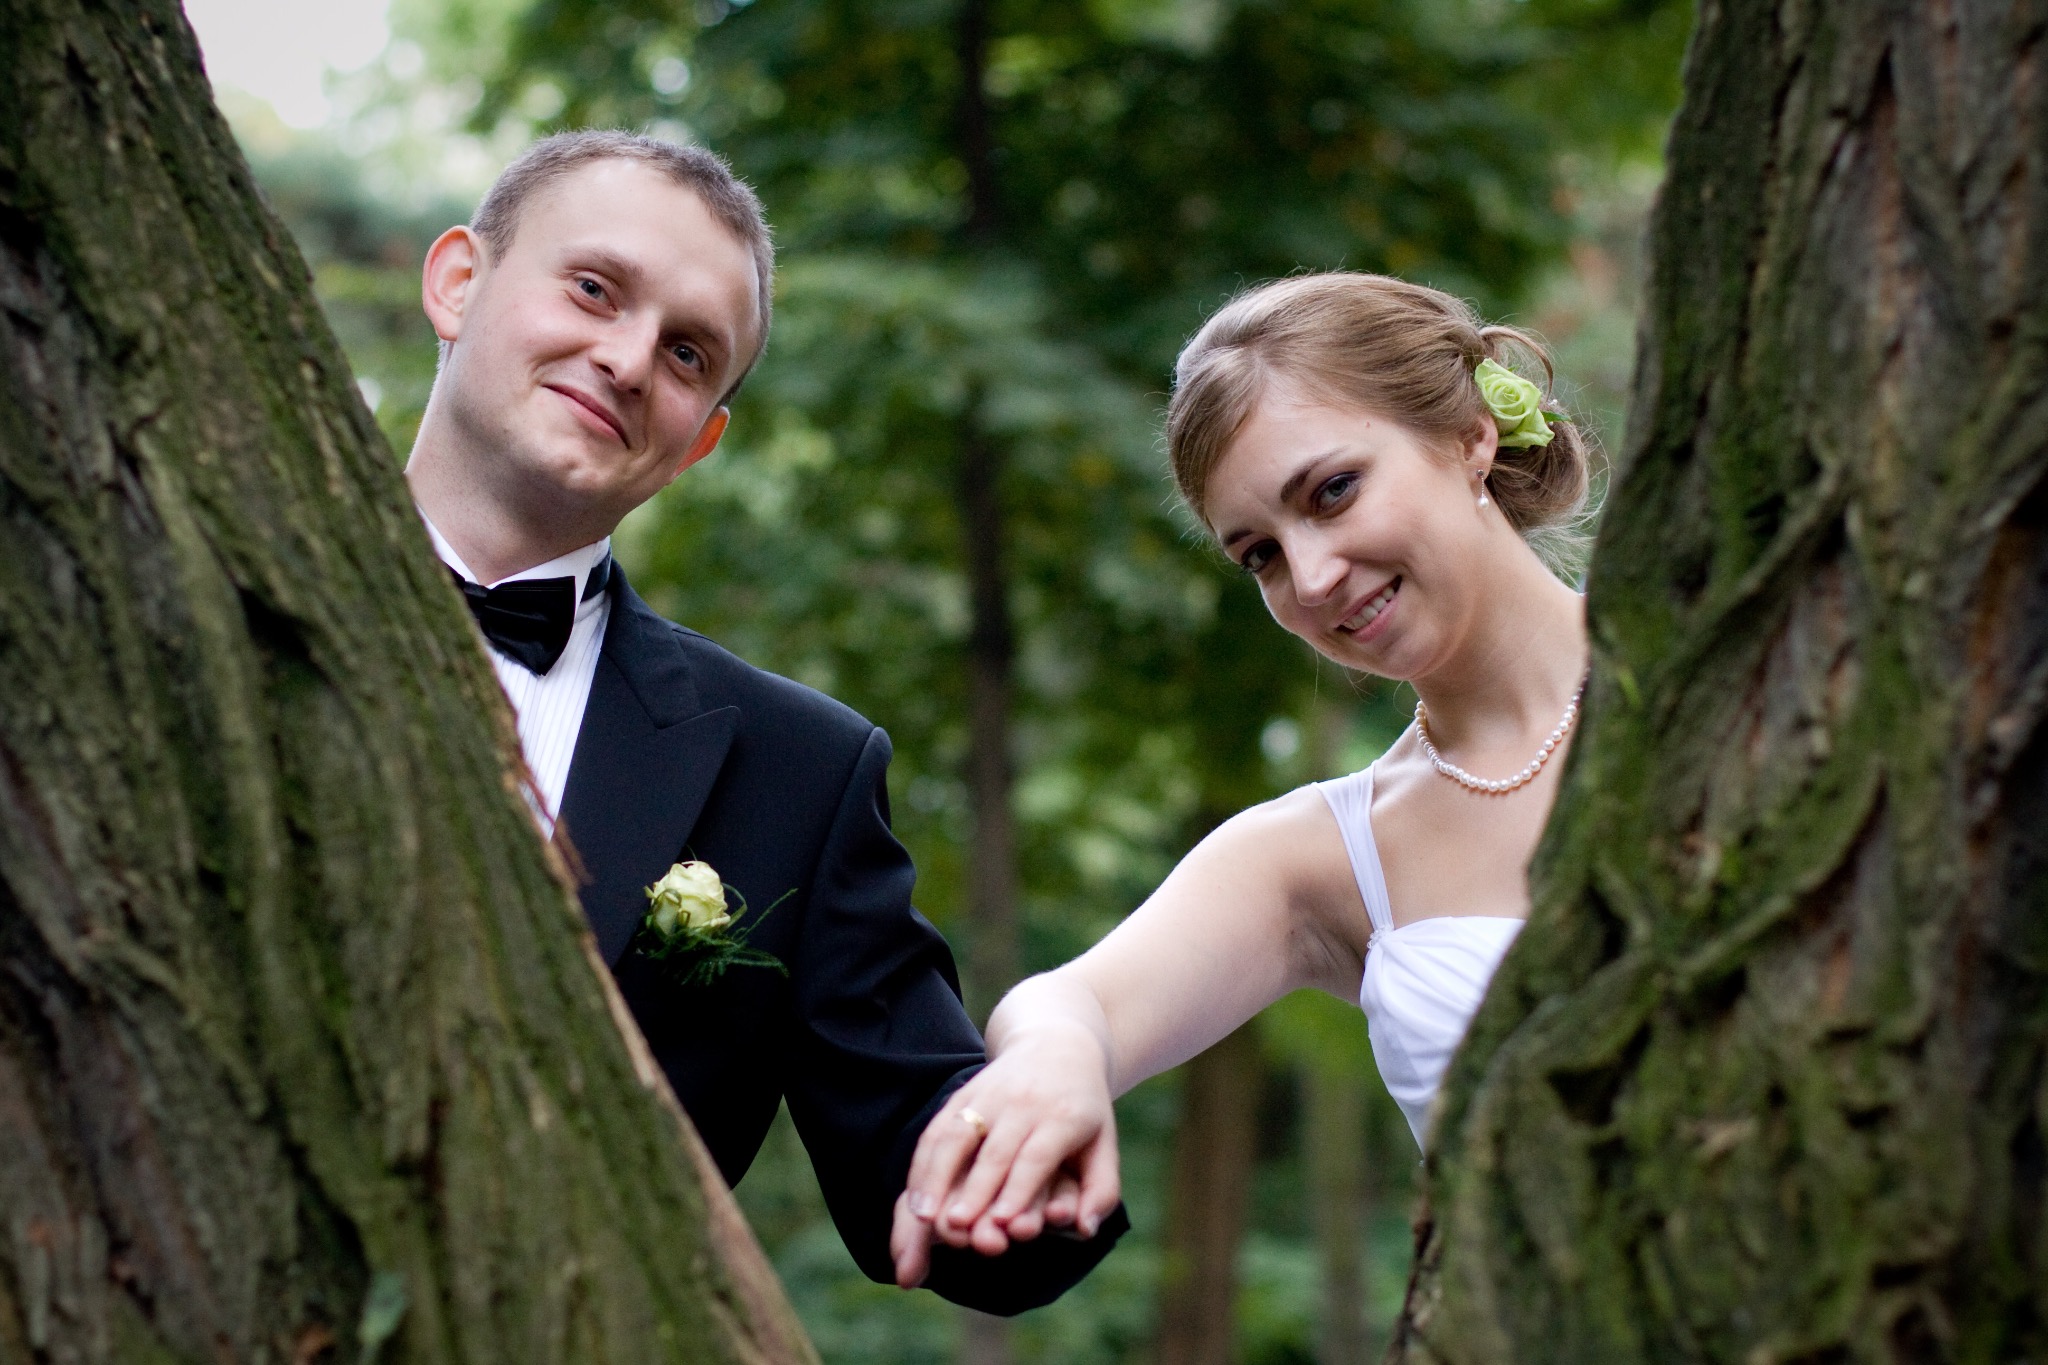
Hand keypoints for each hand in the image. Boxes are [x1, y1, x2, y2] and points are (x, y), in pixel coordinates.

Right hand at [890, 1022, 1120, 1287]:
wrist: (1058, 1044)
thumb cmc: (1084, 1109)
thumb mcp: (1104, 1144)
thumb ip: (1102, 1191)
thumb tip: (1087, 1231)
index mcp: (1063, 1117)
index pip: (1036, 1157)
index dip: (1019, 1189)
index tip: (1002, 1222)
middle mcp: (1023, 1102)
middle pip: (995, 1151)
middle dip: (974, 1190)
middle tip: (957, 1227)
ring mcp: (989, 1094)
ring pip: (957, 1136)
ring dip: (936, 1176)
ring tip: (923, 1216)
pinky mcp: (963, 1093)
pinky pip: (937, 1128)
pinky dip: (922, 1164)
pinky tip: (914, 1197)